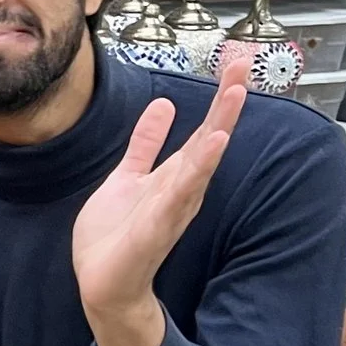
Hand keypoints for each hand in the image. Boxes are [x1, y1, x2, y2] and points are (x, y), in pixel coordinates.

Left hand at [71, 55, 246, 345]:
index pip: (202, 130)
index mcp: (175, 176)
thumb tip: (163, 106)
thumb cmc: (117, 236)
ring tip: (234, 97)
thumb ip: (145, 144)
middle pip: (208, 140)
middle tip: (242, 65)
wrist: (103, 284)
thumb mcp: (128, 178)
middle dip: (225, 104)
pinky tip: (209, 148)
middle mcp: (180, 190)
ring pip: (199, 164)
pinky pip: (177, 196)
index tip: (233, 61)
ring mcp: (171, 209)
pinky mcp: (155, 228)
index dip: (218, 97)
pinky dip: (194, 172)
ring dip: (217, 130)